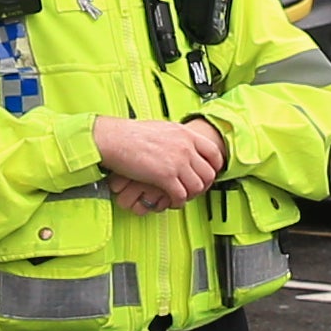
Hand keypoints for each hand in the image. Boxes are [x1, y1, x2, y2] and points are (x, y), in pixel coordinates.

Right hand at [91, 115, 227, 211]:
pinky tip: (172, 201)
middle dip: (204, 185)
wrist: (115, 138)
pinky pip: (181, 195)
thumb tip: (183, 144)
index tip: (211, 173)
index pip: (214, 152)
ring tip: (182, 196)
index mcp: (186, 134)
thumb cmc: (131, 134)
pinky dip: (178, 202)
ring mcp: (177, 162)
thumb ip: (177, 137)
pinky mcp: (165, 176)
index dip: (215, 167)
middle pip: (209, 173)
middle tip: (196, 189)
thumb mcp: (163, 128)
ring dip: (191, 195)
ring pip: (197, 186)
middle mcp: (185, 147)